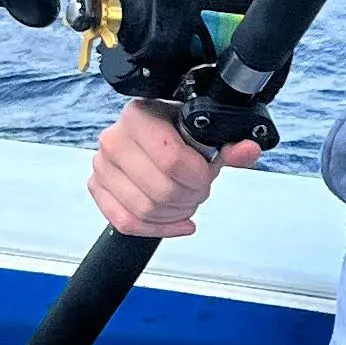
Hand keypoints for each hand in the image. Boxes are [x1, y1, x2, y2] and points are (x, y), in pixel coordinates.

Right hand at [88, 97, 264, 239]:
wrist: (155, 139)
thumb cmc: (179, 136)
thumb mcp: (207, 136)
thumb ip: (230, 146)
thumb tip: (248, 150)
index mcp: (139, 115)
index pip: (170, 160)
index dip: (197, 177)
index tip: (206, 176)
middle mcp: (114, 139)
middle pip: (159, 190)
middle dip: (189, 198)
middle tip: (198, 191)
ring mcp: (102, 165)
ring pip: (143, 210)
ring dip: (173, 214)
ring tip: (185, 202)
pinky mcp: (97, 187)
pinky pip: (126, 222)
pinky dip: (155, 229)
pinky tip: (174, 222)